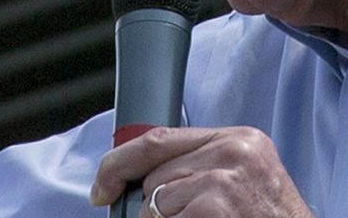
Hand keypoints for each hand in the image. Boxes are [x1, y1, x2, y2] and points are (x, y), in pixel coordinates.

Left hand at [91, 126, 314, 217]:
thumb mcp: (245, 183)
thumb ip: (201, 169)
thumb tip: (140, 180)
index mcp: (240, 139)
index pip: (159, 139)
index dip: (119, 163)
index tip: (102, 187)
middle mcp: (233, 150)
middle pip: (155, 176)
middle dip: (152, 209)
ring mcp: (225, 178)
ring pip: (155, 204)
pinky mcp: (215, 206)